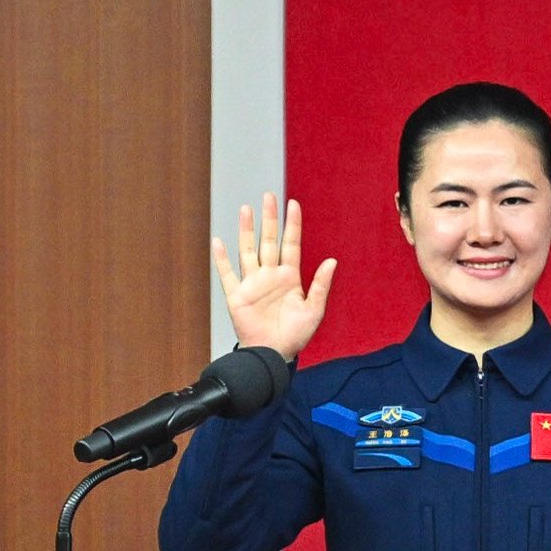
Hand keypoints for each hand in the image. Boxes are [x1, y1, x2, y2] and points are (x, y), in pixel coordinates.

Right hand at [210, 195, 337, 360]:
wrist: (273, 353)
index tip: (293, 204)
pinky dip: (221, 258)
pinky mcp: (237, 295)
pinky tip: (219, 241)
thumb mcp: (314, 309)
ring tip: (246, 209)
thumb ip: (321, 284)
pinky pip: (227, 273)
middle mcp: (270, 275)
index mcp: (290, 277)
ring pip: (248, 250)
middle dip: (269, 219)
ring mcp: (252, 283)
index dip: (292, 224)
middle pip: (268, 240)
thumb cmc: (296, 334)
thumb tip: (332, 261)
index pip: (291, 243)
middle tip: (268, 196)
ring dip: (246, 230)